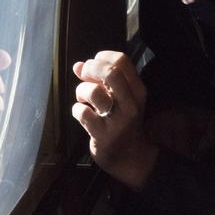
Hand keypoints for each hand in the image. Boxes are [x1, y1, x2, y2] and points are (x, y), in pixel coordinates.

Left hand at [72, 51, 157, 189]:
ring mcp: (117, 121)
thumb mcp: (121, 99)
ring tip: (82, 99)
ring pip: (93, 92)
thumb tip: (78, 66)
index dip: (102, 57)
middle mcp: (130, 104)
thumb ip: (101, 80)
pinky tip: (82, 115)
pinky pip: (82, 113)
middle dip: (91, 68)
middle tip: (84, 76)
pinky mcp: (103, 135)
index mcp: (137, 91)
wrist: (130, 157)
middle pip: (110, 72)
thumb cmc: (122, 123)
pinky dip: (76, 110)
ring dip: (81, 91)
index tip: (95, 64)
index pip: (122, 60)